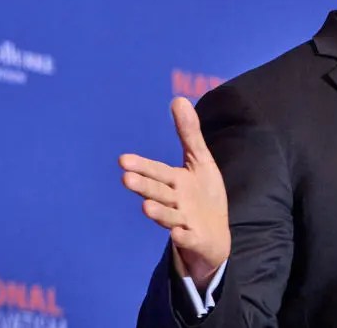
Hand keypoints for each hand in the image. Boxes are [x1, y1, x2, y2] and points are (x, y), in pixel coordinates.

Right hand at [120, 97, 230, 291]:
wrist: (214, 234)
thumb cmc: (202, 194)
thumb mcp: (199, 160)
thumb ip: (189, 133)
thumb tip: (178, 99)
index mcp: (175, 182)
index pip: (157, 172)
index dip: (142, 166)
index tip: (123, 160)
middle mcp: (175, 201)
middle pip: (158, 193)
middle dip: (143, 186)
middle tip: (125, 179)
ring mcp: (184, 221)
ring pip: (170, 216)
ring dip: (159, 212)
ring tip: (145, 207)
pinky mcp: (196, 237)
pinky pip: (189, 237)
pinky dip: (184, 236)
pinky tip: (180, 233)